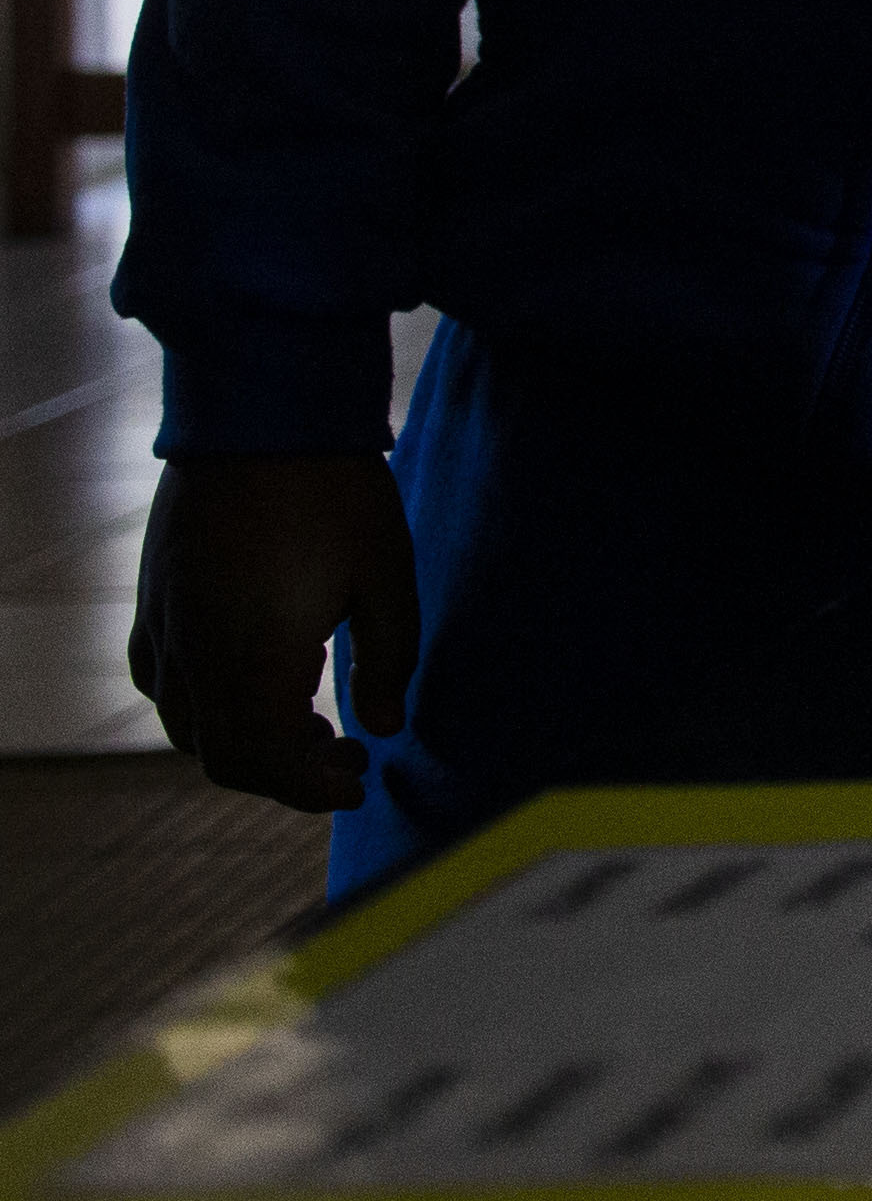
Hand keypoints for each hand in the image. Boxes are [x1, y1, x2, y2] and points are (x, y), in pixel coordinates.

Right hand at [130, 452, 414, 813]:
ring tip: (312, 723)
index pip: (261, 763)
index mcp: (250, 657)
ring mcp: (163, 626)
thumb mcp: (386, 575)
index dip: (308, 789)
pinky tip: (258, 681)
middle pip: (222, 755)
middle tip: (346, 755)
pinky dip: (207, 706)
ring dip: (246, 742)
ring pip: (187, 724)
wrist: (260, 411)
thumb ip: (389, 659)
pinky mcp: (154, 599)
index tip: (358, 779)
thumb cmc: (334, 491)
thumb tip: (384, 727)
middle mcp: (192, 653)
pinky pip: (164, 682)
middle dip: (285, 773)